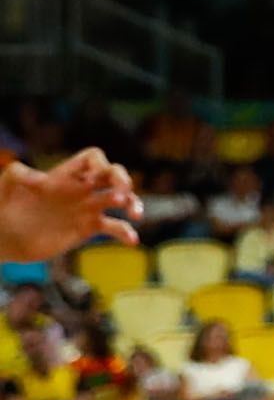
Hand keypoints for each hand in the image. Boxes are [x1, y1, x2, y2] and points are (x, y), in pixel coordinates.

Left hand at [0, 149, 137, 265]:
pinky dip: (126, 232)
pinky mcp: (87, 228)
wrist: (5, 238)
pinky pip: (114, 227)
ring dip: (133, 203)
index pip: (93, 158)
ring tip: (134, 214)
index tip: (92, 180)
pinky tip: (132, 241)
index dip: (99, 164)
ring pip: (121, 199)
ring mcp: (86, 208)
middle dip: (122, 180)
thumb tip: (41, 178)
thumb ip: (18, 174)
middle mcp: (80, 188)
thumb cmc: (3, 207)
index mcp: (65, 174)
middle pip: (113, 174)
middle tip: (121, 194)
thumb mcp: (6, 186)